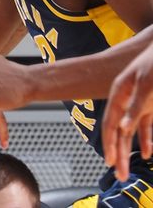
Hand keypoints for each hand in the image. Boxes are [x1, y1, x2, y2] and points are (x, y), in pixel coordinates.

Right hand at [103, 43, 152, 180]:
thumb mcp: (147, 84)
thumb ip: (136, 107)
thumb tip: (123, 128)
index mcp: (120, 93)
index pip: (110, 123)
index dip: (109, 143)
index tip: (111, 161)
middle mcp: (126, 100)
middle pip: (119, 130)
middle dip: (119, 153)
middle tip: (120, 174)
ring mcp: (139, 103)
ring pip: (131, 131)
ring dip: (130, 150)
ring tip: (128, 169)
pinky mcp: (151, 105)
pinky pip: (145, 126)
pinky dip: (146, 139)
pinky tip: (147, 152)